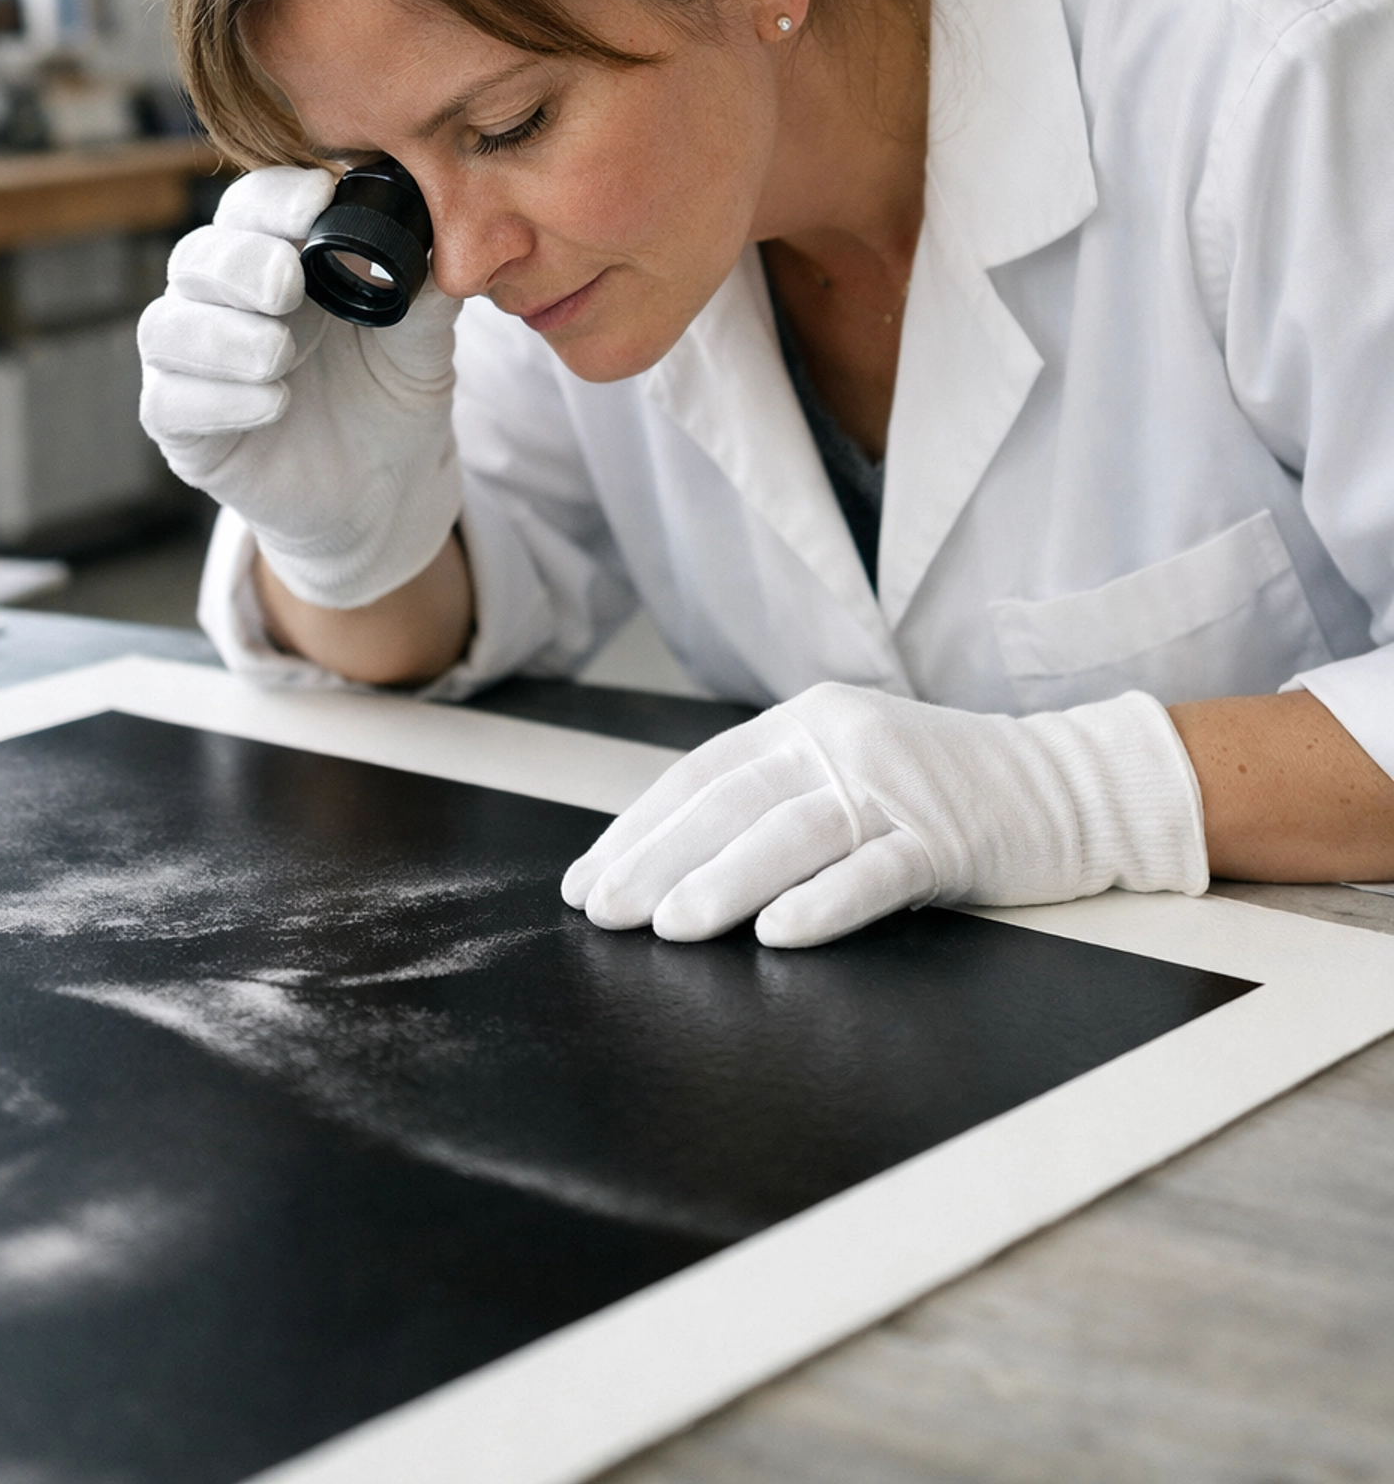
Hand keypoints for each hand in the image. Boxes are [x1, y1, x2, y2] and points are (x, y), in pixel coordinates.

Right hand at [138, 167, 461, 608]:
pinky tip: (273, 403)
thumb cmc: (389, 393)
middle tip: (286, 284)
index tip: (318, 201)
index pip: (254, 206)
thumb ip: (427, 298)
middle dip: (240, 263)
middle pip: (197, 257)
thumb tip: (445, 247)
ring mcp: (196, 363)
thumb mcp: (422, 344)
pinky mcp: (183, 428)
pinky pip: (168, 403)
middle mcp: (224, 301)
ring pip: (165, 327)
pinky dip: (217, 399)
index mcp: (277, 256)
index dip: (277, 199)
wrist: (385, 489)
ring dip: (220, 334)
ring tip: (280, 354)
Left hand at [562, 683, 1207, 948]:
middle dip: (658, 861)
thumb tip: (672, 862)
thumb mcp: (849, 769)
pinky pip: (874, 871)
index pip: (702, 775)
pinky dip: (824, 902)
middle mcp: (841, 739)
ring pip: (792, 833)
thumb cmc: (945, 791)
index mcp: (806, 721)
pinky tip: (779, 934)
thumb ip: (777, 797)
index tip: (586, 881)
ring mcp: (895, 785)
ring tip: (668, 927)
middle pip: (732, 802)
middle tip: (604, 914)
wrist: (1069, 784)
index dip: (639, 829)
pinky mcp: (947, 835)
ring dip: (724, 881)